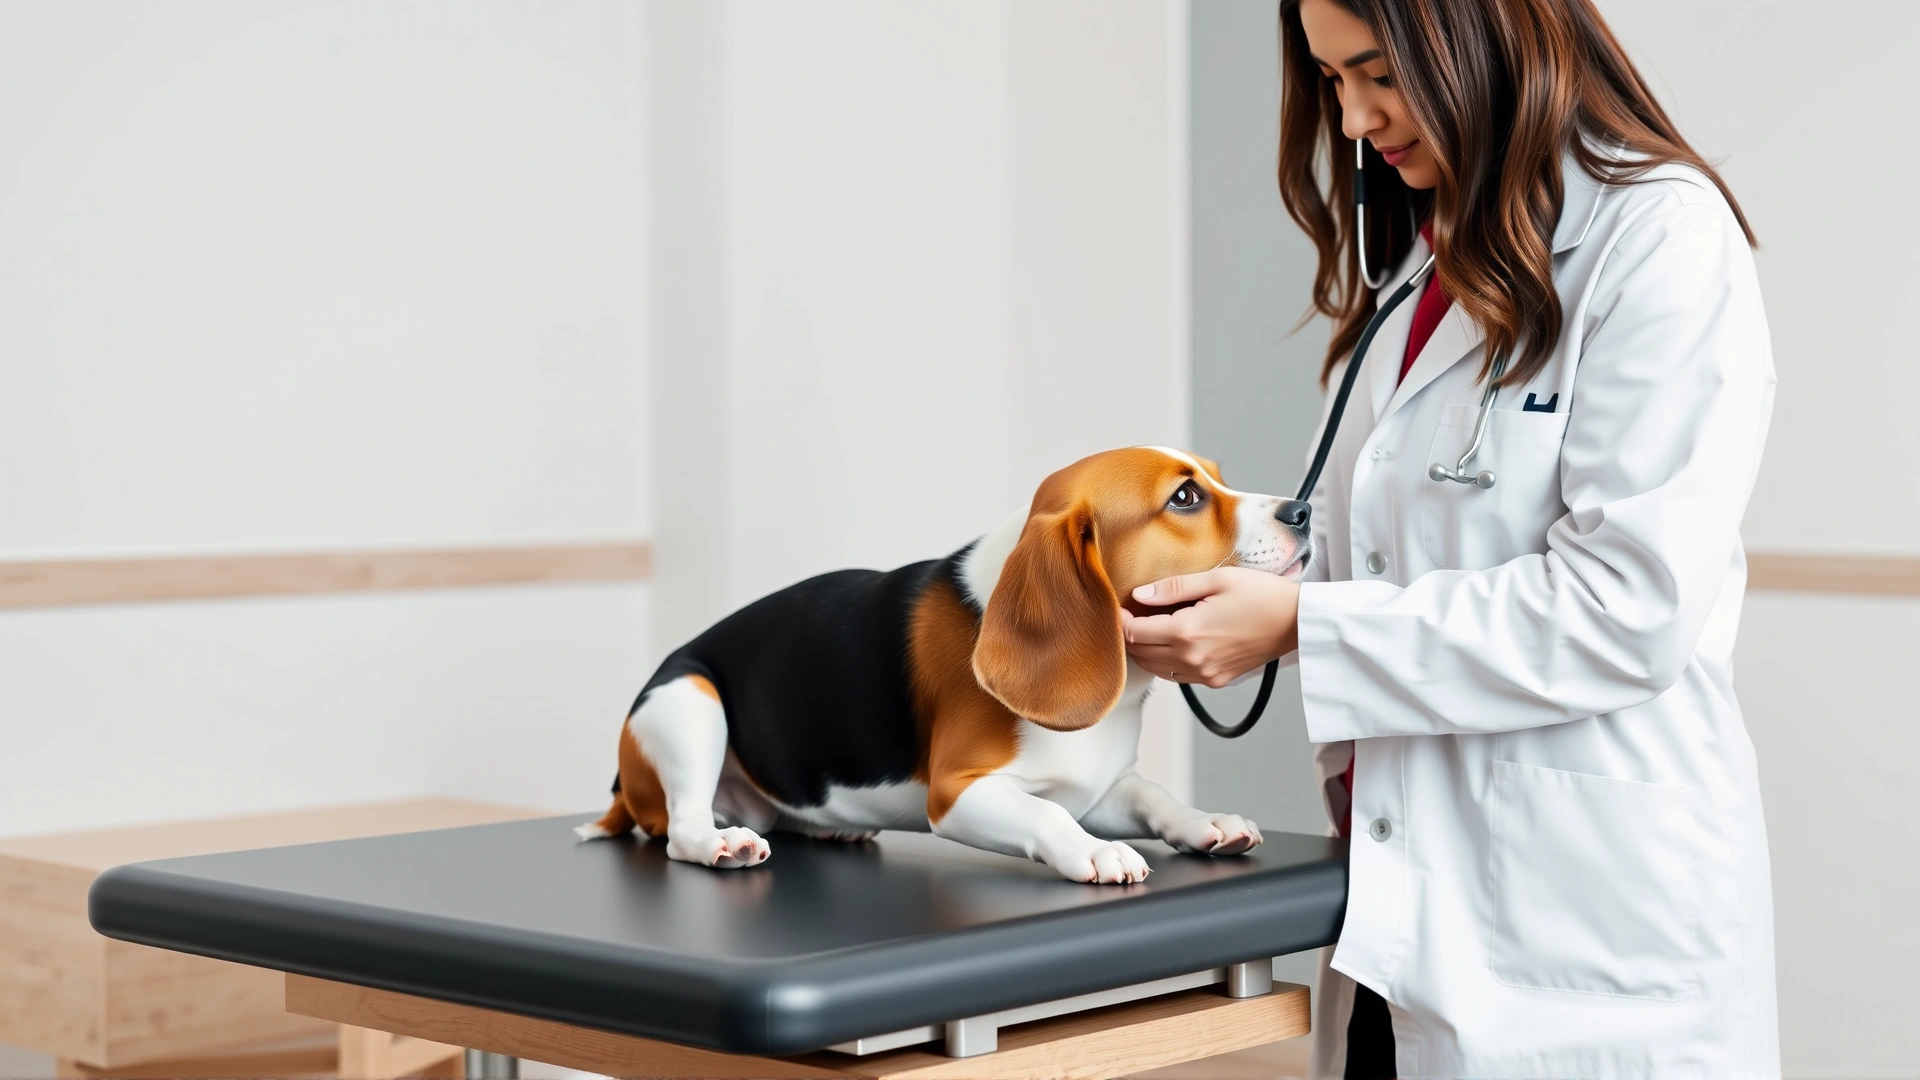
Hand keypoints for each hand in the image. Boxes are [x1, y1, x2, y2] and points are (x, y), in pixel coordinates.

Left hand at [1120, 568, 1299, 687]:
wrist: (1297, 621)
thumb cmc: (1262, 595)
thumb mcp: (1216, 579)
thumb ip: (1173, 588)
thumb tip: (1139, 596)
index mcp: (1188, 631)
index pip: (1135, 633)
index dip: (1121, 620)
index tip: (1120, 607)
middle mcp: (1192, 659)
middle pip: (1140, 654)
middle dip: (1130, 635)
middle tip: (1132, 615)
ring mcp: (1204, 674)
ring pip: (1155, 669)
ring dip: (1146, 650)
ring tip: (1151, 627)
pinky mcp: (1215, 681)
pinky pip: (1177, 676)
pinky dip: (1166, 662)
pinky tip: (1174, 642)